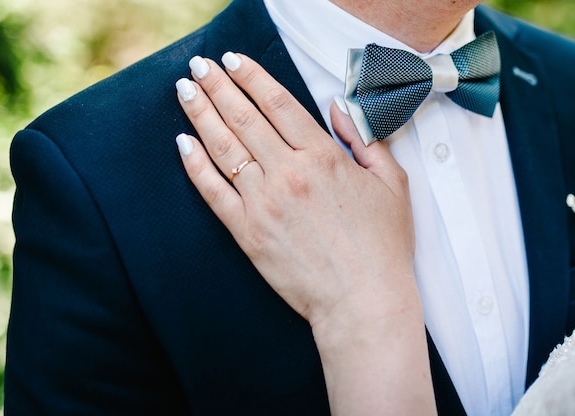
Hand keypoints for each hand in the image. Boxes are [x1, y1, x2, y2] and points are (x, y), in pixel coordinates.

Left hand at [174, 52, 434, 414]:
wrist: (363, 301)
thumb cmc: (381, 246)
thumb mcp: (391, 184)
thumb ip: (364, 140)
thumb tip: (339, 109)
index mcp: (323, 158)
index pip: (278, 104)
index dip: (252, 77)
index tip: (233, 61)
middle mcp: (289, 173)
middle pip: (244, 118)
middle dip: (217, 87)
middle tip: (199, 66)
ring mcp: (264, 203)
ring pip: (224, 148)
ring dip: (201, 114)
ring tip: (185, 91)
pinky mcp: (247, 233)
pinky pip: (213, 191)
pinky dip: (195, 165)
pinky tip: (183, 142)